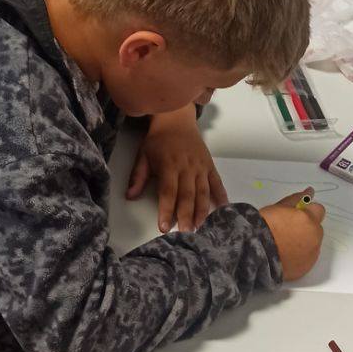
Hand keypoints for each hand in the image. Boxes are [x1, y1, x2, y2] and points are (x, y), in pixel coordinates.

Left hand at [127, 108, 227, 233]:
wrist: (177, 118)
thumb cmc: (157, 139)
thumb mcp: (143, 155)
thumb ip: (138, 176)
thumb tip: (129, 197)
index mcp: (169, 165)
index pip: (168, 192)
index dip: (166, 210)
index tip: (164, 227)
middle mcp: (187, 167)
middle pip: (187, 195)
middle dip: (185, 215)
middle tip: (185, 233)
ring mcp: (200, 166)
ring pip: (203, 191)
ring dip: (201, 210)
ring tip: (199, 226)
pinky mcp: (209, 165)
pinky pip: (216, 182)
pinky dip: (221, 195)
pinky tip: (223, 208)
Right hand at [260, 189, 325, 280]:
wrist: (254, 253)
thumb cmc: (263, 228)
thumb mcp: (278, 207)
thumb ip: (297, 199)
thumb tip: (310, 191)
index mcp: (308, 219)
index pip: (318, 210)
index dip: (307, 212)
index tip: (296, 215)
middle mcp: (315, 237)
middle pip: (316, 228)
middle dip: (306, 227)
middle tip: (287, 230)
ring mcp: (312, 254)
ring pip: (313, 243)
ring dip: (304, 242)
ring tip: (284, 244)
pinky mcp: (306, 267)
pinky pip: (308, 258)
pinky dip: (300, 256)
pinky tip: (286, 255)